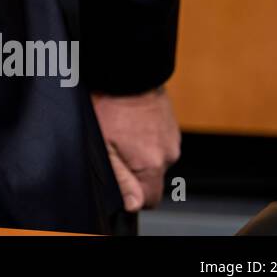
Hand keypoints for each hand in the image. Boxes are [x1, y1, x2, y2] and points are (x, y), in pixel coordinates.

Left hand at [90, 85, 180, 211]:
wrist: (128, 70)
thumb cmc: (110, 106)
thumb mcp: (104, 146)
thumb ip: (120, 178)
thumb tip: (133, 205)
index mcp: (153, 164)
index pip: (150, 200)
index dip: (133, 195)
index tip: (118, 178)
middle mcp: (169, 154)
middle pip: (152, 178)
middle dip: (133, 170)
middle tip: (113, 148)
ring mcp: (172, 137)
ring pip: (154, 157)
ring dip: (139, 150)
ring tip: (120, 130)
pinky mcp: (171, 123)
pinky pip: (158, 140)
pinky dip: (145, 136)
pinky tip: (129, 121)